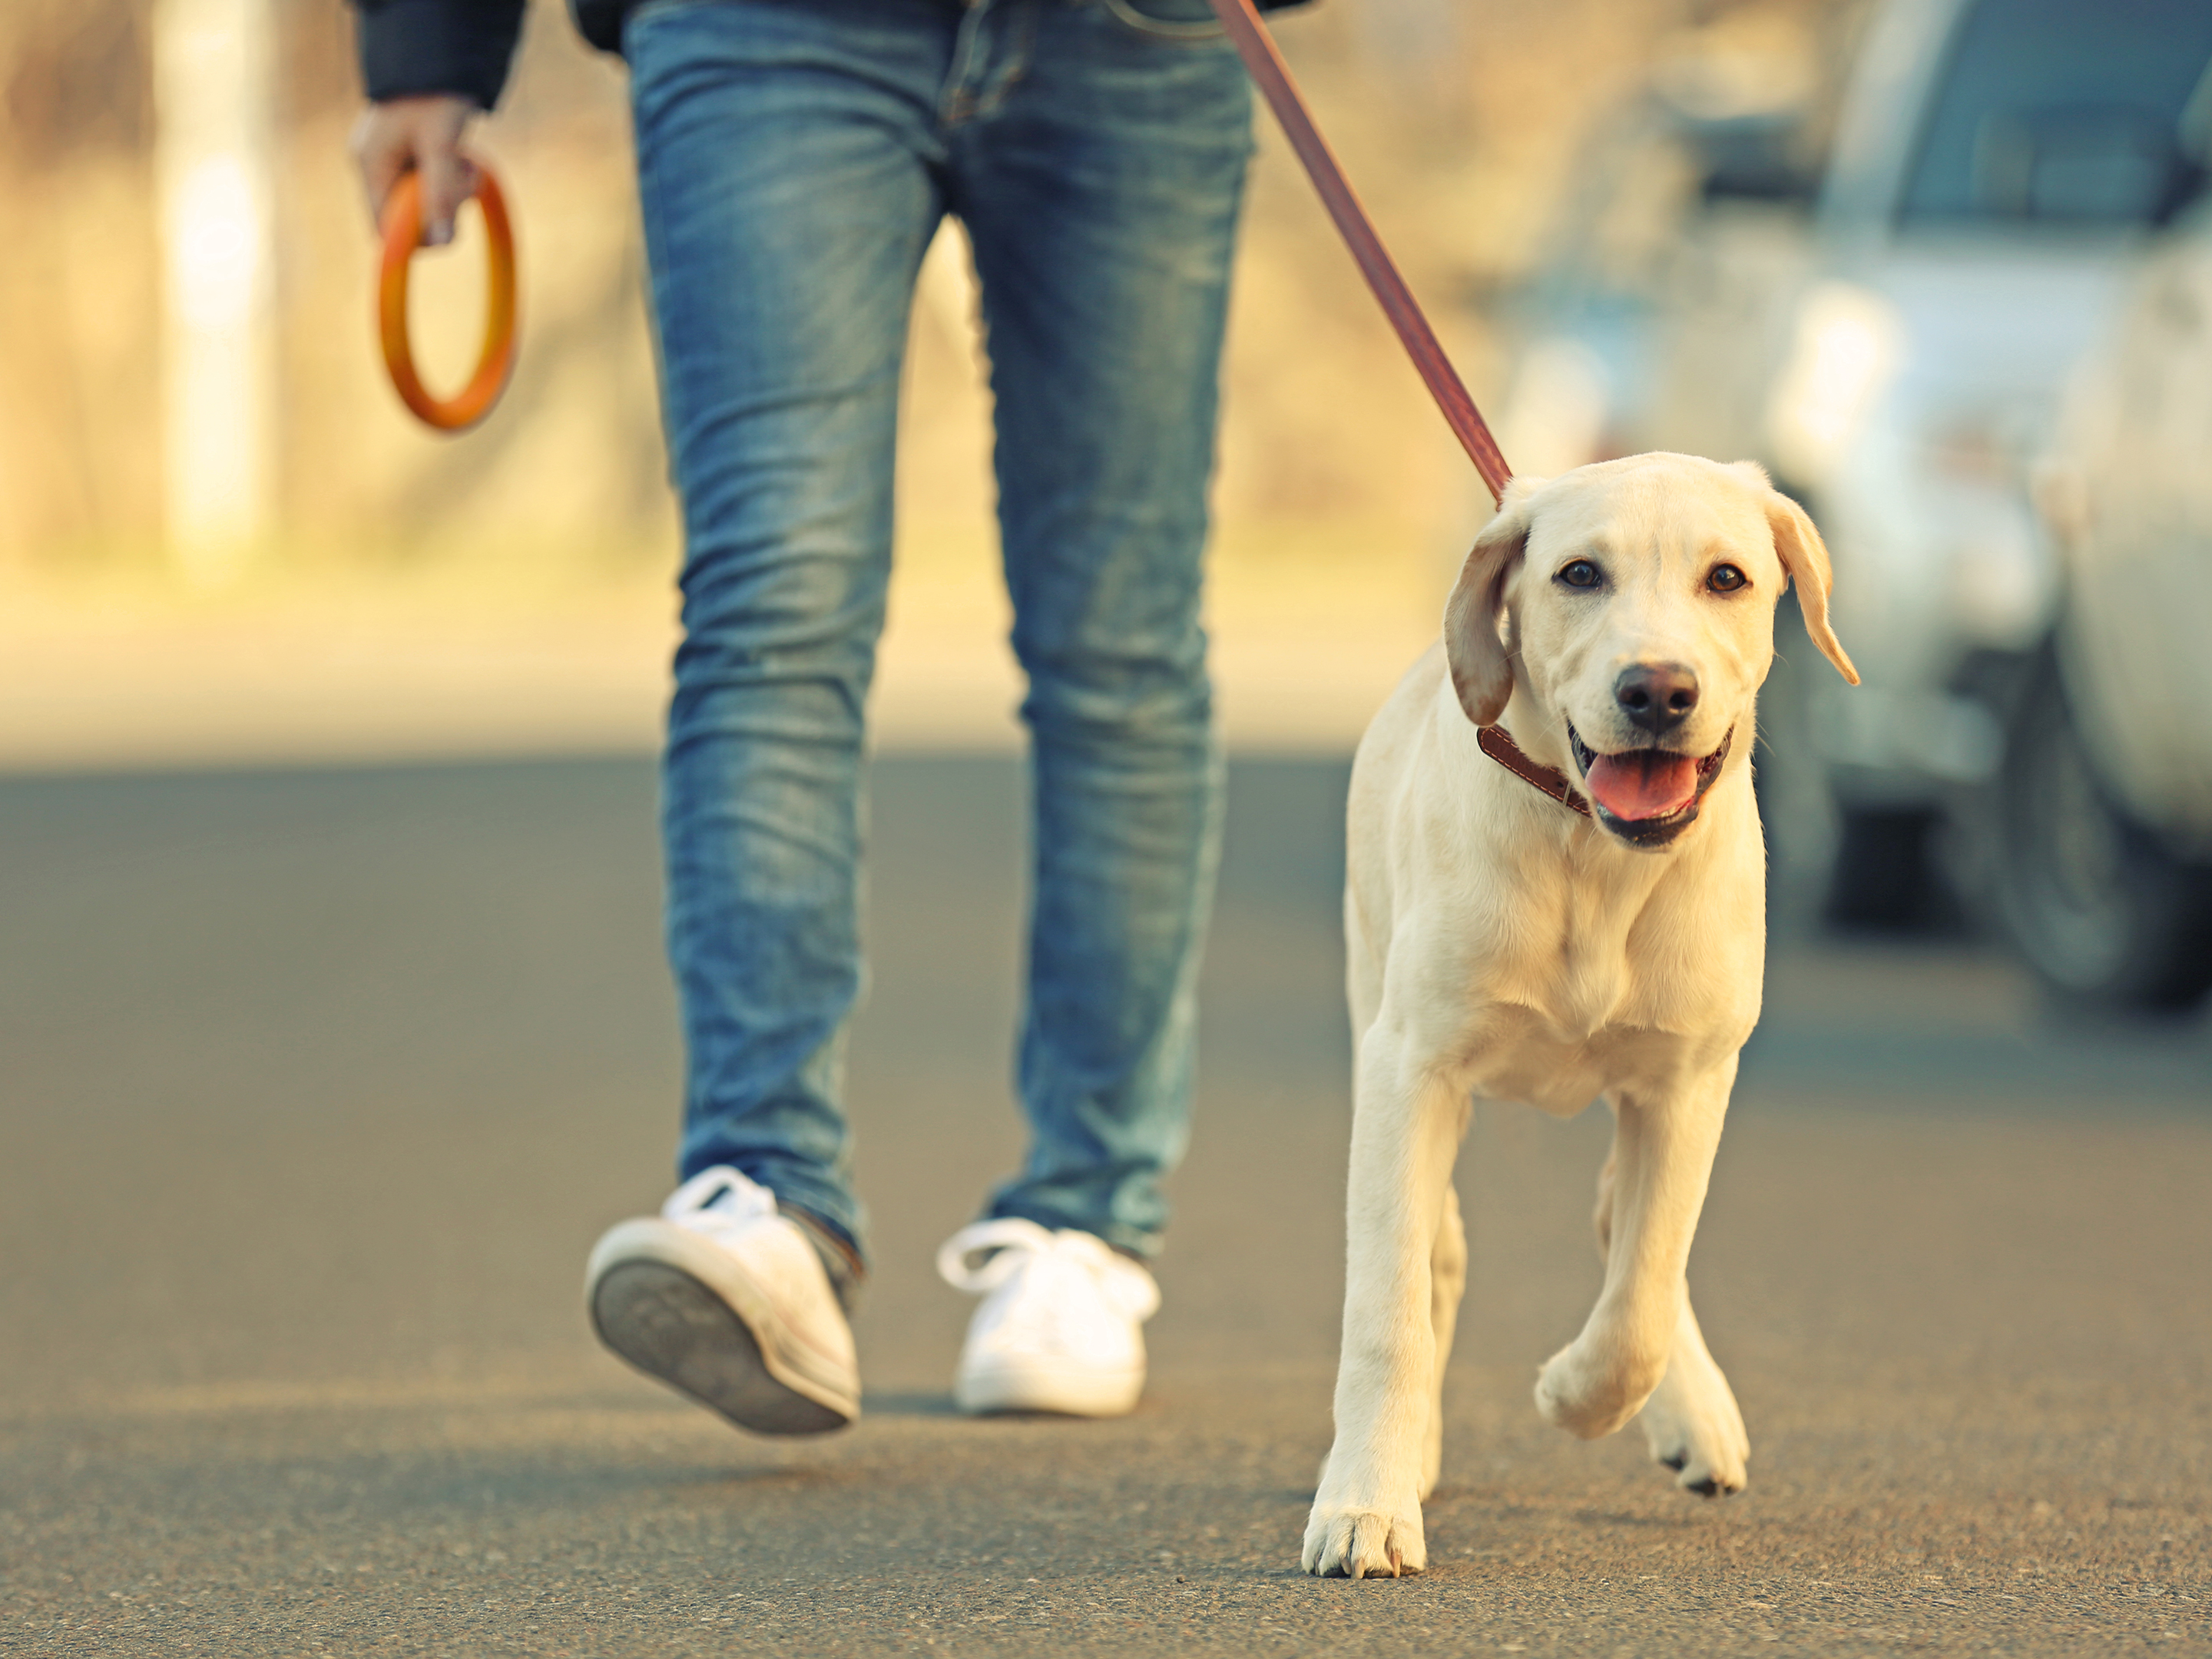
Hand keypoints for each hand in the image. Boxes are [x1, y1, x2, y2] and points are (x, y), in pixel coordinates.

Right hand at [350, 94, 478, 245]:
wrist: (441, 57)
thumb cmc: (437, 96)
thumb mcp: (442, 146)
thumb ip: (441, 194)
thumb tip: (442, 244)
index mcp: (370, 165)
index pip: (383, 228)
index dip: (416, 236)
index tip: (449, 223)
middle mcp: (376, 166)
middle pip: (408, 217)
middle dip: (441, 207)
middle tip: (464, 179)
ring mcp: (392, 162)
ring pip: (425, 202)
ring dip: (452, 191)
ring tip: (465, 161)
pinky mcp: (411, 157)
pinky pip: (432, 185)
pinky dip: (451, 179)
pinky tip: (462, 158)